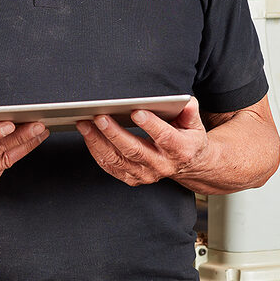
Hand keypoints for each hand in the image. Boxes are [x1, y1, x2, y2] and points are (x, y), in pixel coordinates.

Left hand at [75, 97, 207, 185]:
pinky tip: (88, 136)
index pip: (164, 137)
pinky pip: (110, 167)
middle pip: (134, 150)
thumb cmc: (188, 138)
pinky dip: (96, 151)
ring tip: (84, 124)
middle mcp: (161, 165)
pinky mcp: (133, 178)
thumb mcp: (195, 123)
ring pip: (117, 160)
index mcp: (180, 149)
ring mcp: (146, 174)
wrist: (189, 166)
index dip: (150, 125)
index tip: (136, 112)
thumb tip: (184, 102)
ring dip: (98, 141)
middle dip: (114, 133)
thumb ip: (189, 112)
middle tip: (99, 117)